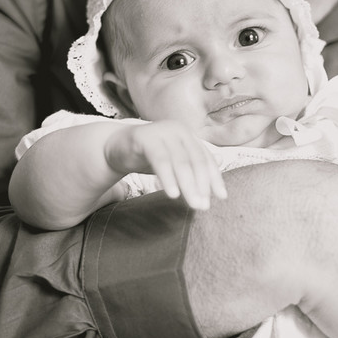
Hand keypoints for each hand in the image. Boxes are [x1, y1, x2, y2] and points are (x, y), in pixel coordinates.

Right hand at [105, 121, 226, 209]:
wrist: (115, 147)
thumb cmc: (149, 155)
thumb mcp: (174, 160)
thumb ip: (193, 164)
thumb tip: (221, 166)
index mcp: (188, 136)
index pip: (206, 158)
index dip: (215, 178)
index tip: (221, 197)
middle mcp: (179, 131)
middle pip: (195, 161)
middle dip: (202, 185)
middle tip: (203, 206)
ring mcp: (162, 132)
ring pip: (180, 161)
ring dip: (188, 185)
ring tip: (193, 204)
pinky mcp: (145, 137)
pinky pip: (160, 160)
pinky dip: (168, 178)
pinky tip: (172, 194)